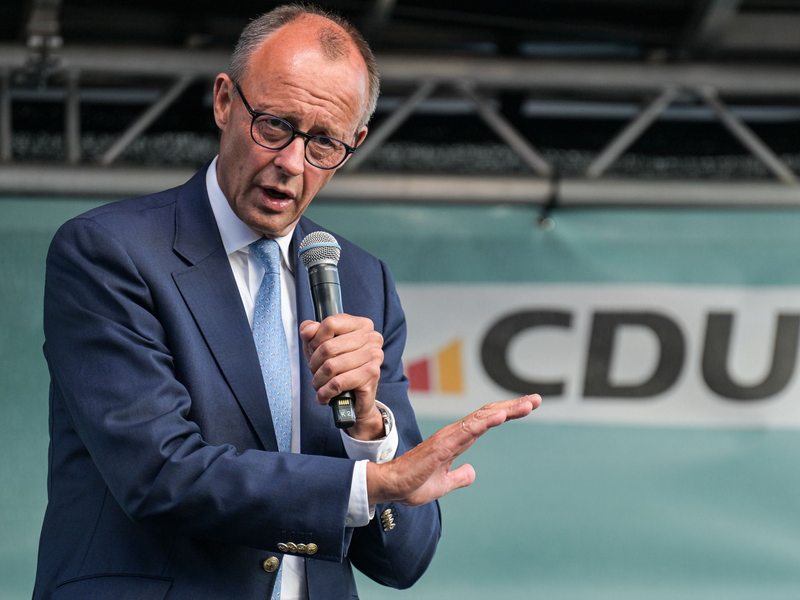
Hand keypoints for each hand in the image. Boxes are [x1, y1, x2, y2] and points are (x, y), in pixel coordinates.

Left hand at [300, 315, 385, 439]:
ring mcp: (374, 356)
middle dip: (314, 364)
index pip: (330, 323)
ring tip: (319, 385)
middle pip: (328, 347)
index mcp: (361, 325)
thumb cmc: (341, 370)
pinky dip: (325, 392)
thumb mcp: (321, 347)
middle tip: (315, 373)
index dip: (314, 340)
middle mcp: (371, 337)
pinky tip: (324, 395)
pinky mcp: (372, 375)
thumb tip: (307, 330)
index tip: (313, 352)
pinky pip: (338, 383)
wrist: (359, 399)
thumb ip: (312, 333)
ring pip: (331, 366)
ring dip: (319, 380)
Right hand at [366, 395, 541, 505]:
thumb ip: (460, 476)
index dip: (508, 413)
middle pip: (489, 414)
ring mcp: (449, 437)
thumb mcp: (444, 484)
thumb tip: (473, 472)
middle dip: (513, 407)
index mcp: (457, 440)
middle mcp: (455, 433)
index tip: (528, 406)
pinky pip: (468, 430)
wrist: (391, 487)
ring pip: (482, 418)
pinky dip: (486, 422)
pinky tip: (502, 416)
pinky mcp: (443, 445)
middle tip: (536, 399)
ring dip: (506, 410)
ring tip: (527, 404)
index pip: (487, 421)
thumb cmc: (413, 482)